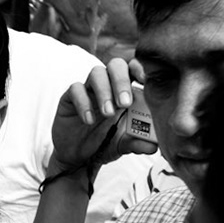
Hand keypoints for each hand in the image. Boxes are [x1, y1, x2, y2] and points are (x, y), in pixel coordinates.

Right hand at [47, 58, 155, 180]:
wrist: (79, 157)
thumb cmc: (105, 143)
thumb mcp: (124, 144)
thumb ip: (138, 143)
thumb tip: (154, 146)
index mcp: (126, 90)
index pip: (134, 69)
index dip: (140, 68)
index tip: (146, 81)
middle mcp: (108, 85)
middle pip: (116, 65)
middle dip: (122, 81)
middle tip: (125, 103)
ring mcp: (89, 89)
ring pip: (96, 73)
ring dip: (104, 91)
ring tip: (108, 114)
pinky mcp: (70, 98)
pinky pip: (75, 89)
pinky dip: (83, 103)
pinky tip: (89, 120)